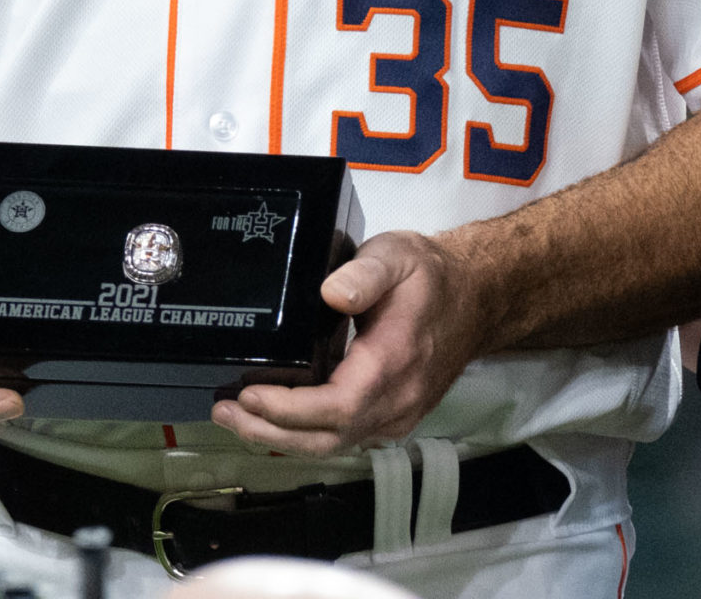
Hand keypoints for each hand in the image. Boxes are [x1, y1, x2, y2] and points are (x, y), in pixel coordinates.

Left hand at [211, 231, 488, 456]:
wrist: (477, 297)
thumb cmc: (431, 276)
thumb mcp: (397, 256)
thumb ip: (364, 273)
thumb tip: (331, 293)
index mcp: (393, 364)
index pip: (336, 407)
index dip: (288, 409)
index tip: (248, 393)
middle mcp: (396, 402)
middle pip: (327, 438)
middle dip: (270, 431)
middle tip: (224, 411)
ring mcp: (396, 415)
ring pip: (334, 444)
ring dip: (282, 437)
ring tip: (237, 417)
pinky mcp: (391, 416)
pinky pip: (344, 437)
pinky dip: (305, 433)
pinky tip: (274, 417)